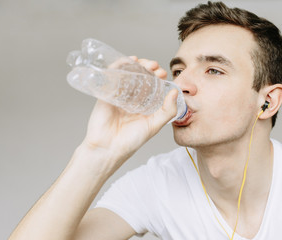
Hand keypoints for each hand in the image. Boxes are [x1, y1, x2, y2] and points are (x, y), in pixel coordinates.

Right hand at [78, 56, 176, 173]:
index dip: (158, 77)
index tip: (163, 73)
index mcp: (143, 106)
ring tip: (143, 62)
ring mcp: (118, 95)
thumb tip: (175, 92)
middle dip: (148, 68)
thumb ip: (167, 111)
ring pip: (127, 74)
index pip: (152, 86)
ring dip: (136, 65)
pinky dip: (119, 65)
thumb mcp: (154, 126)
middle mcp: (131, 99)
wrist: (108, 148)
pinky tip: (127, 61)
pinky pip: (112, 76)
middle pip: (140, 77)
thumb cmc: (130, 141)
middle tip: (154, 66)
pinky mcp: (106, 93)